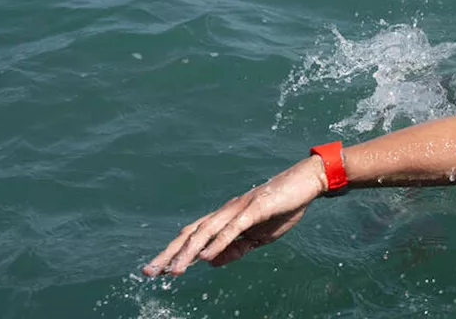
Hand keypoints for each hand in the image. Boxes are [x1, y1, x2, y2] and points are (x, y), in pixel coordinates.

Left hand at [142, 156, 326, 275]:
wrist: (305, 183)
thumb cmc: (282, 207)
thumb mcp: (258, 236)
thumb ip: (234, 248)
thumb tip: (210, 263)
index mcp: (225, 218)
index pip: (192, 236)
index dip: (173, 253)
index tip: (156, 270)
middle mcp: (225, 211)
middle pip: (190, 233)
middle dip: (169, 253)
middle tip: (149, 272)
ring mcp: (239, 209)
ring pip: (206, 232)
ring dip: (188, 253)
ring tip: (174, 271)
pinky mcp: (255, 209)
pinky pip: (232, 229)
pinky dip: (217, 243)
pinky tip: (206, 257)